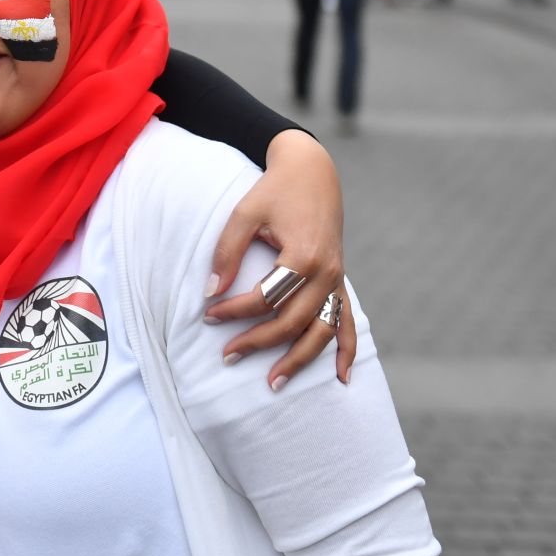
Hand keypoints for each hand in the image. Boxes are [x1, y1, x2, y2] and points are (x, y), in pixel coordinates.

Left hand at [203, 130, 357, 385]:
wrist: (312, 172)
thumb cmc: (274, 190)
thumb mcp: (244, 213)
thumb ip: (227, 252)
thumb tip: (210, 292)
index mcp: (302, 255)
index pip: (266, 298)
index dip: (234, 311)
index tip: (208, 315)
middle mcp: (325, 273)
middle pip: (292, 322)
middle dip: (258, 343)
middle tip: (227, 357)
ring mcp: (336, 279)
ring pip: (321, 332)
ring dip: (299, 360)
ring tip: (273, 383)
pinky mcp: (340, 281)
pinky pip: (347, 322)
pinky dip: (346, 351)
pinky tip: (342, 377)